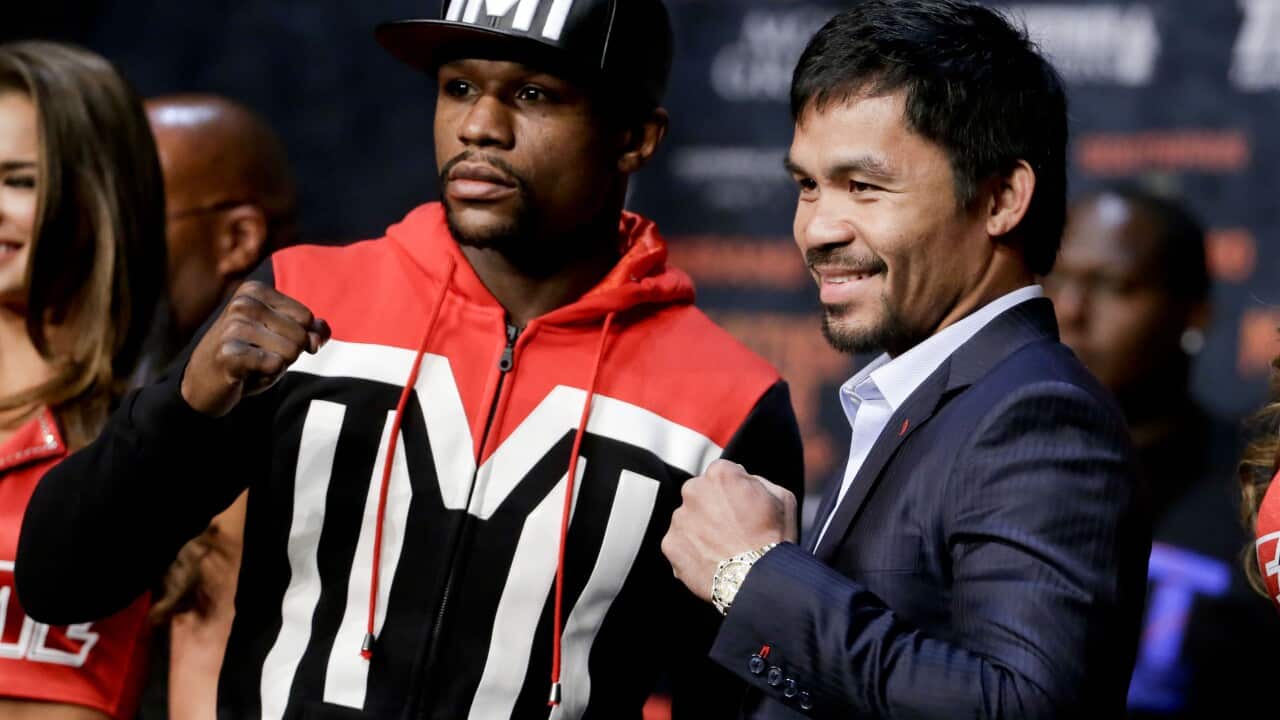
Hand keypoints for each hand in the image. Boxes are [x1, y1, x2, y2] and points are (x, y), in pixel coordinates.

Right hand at [181, 281, 329, 416]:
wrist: (202, 385)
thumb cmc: (247, 356)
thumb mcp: (282, 338)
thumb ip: (310, 331)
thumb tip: (320, 336)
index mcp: (254, 291)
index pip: (306, 318)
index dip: (299, 338)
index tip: (269, 341)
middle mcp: (243, 303)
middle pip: (301, 335)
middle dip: (288, 354)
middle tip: (258, 356)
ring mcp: (233, 327)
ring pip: (291, 351)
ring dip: (277, 366)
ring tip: (252, 365)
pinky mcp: (229, 353)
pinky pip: (275, 365)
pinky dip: (267, 376)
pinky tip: (245, 375)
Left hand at [661, 459, 797, 602]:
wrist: (760, 580)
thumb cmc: (774, 540)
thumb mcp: (782, 497)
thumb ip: (757, 481)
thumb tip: (746, 482)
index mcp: (720, 474)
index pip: (721, 475)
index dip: (733, 491)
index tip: (741, 507)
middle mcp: (694, 490)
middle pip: (700, 494)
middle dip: (713, 508)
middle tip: (732, 530)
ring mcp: (679, 518)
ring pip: (688, 519)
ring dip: (701, 530)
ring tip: (724, 549)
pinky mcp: (670, 544)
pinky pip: (679, 543)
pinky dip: (691, 551)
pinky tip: (712, 561)